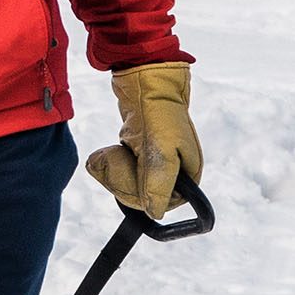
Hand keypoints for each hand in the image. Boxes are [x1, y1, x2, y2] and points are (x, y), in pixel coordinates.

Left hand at [86, 61, 202, 220]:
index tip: (129, 169)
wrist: (145, 80)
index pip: (158, 205)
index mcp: (187, 176)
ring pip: (124, 187)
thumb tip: (155, 213)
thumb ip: (159, 181)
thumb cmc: (160, 112)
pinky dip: (107, 163)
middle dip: (119, 177)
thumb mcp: (161, 147)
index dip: (137, 193)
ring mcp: (154, 167)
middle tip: (115, 154)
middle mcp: (173, 175)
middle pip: (138, 198)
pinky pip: (117, 174)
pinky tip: (109, 150)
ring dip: (110, 169)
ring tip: (111, 150)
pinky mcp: (138, 158)